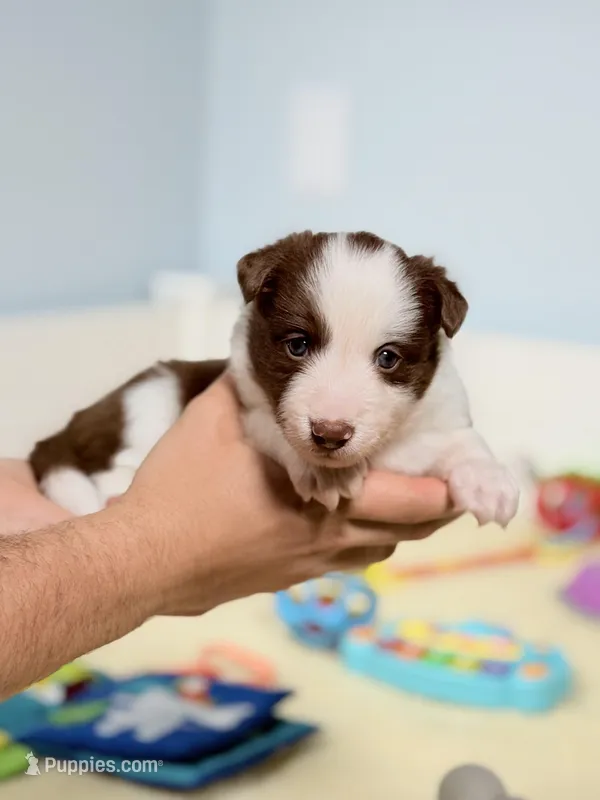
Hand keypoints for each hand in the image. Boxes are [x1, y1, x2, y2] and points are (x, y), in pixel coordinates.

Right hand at [118, 375, 451, 615]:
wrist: (141, 561)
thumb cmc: (179, 491)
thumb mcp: (214, 419)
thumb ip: (251, 382)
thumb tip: (262, 346)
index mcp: (320, 499)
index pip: (408, 502)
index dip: (444, 489)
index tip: (458, 473)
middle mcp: (326, 540)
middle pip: (406, 534)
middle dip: (433, 509)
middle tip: (443, 482)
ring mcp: (308, 566)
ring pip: (379, 552)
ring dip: (399, 527)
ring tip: (403, 497)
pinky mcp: (287, 580)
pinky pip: (347, 565)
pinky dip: (364, 542)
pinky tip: (348, 520)